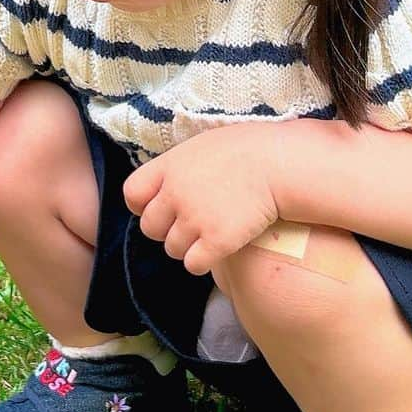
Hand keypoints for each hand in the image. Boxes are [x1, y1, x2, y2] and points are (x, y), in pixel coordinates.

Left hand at [123, 125, 280, 275]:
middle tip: (191, 223)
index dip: (142, 205)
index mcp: (169, 167)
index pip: (132, 194)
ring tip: (209, 232)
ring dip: (187, 246)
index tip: (160, 207)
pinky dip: (203, 261)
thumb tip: (164, 186)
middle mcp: (176, 194)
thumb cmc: (245, 150)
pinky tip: (218, 248)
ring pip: (172, 249)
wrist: (279, 164)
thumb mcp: (201, 146)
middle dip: (166, 229)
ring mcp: (195, 219)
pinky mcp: (217, 241)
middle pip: (150, 228)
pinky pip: (194, 265)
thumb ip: (177, 168)